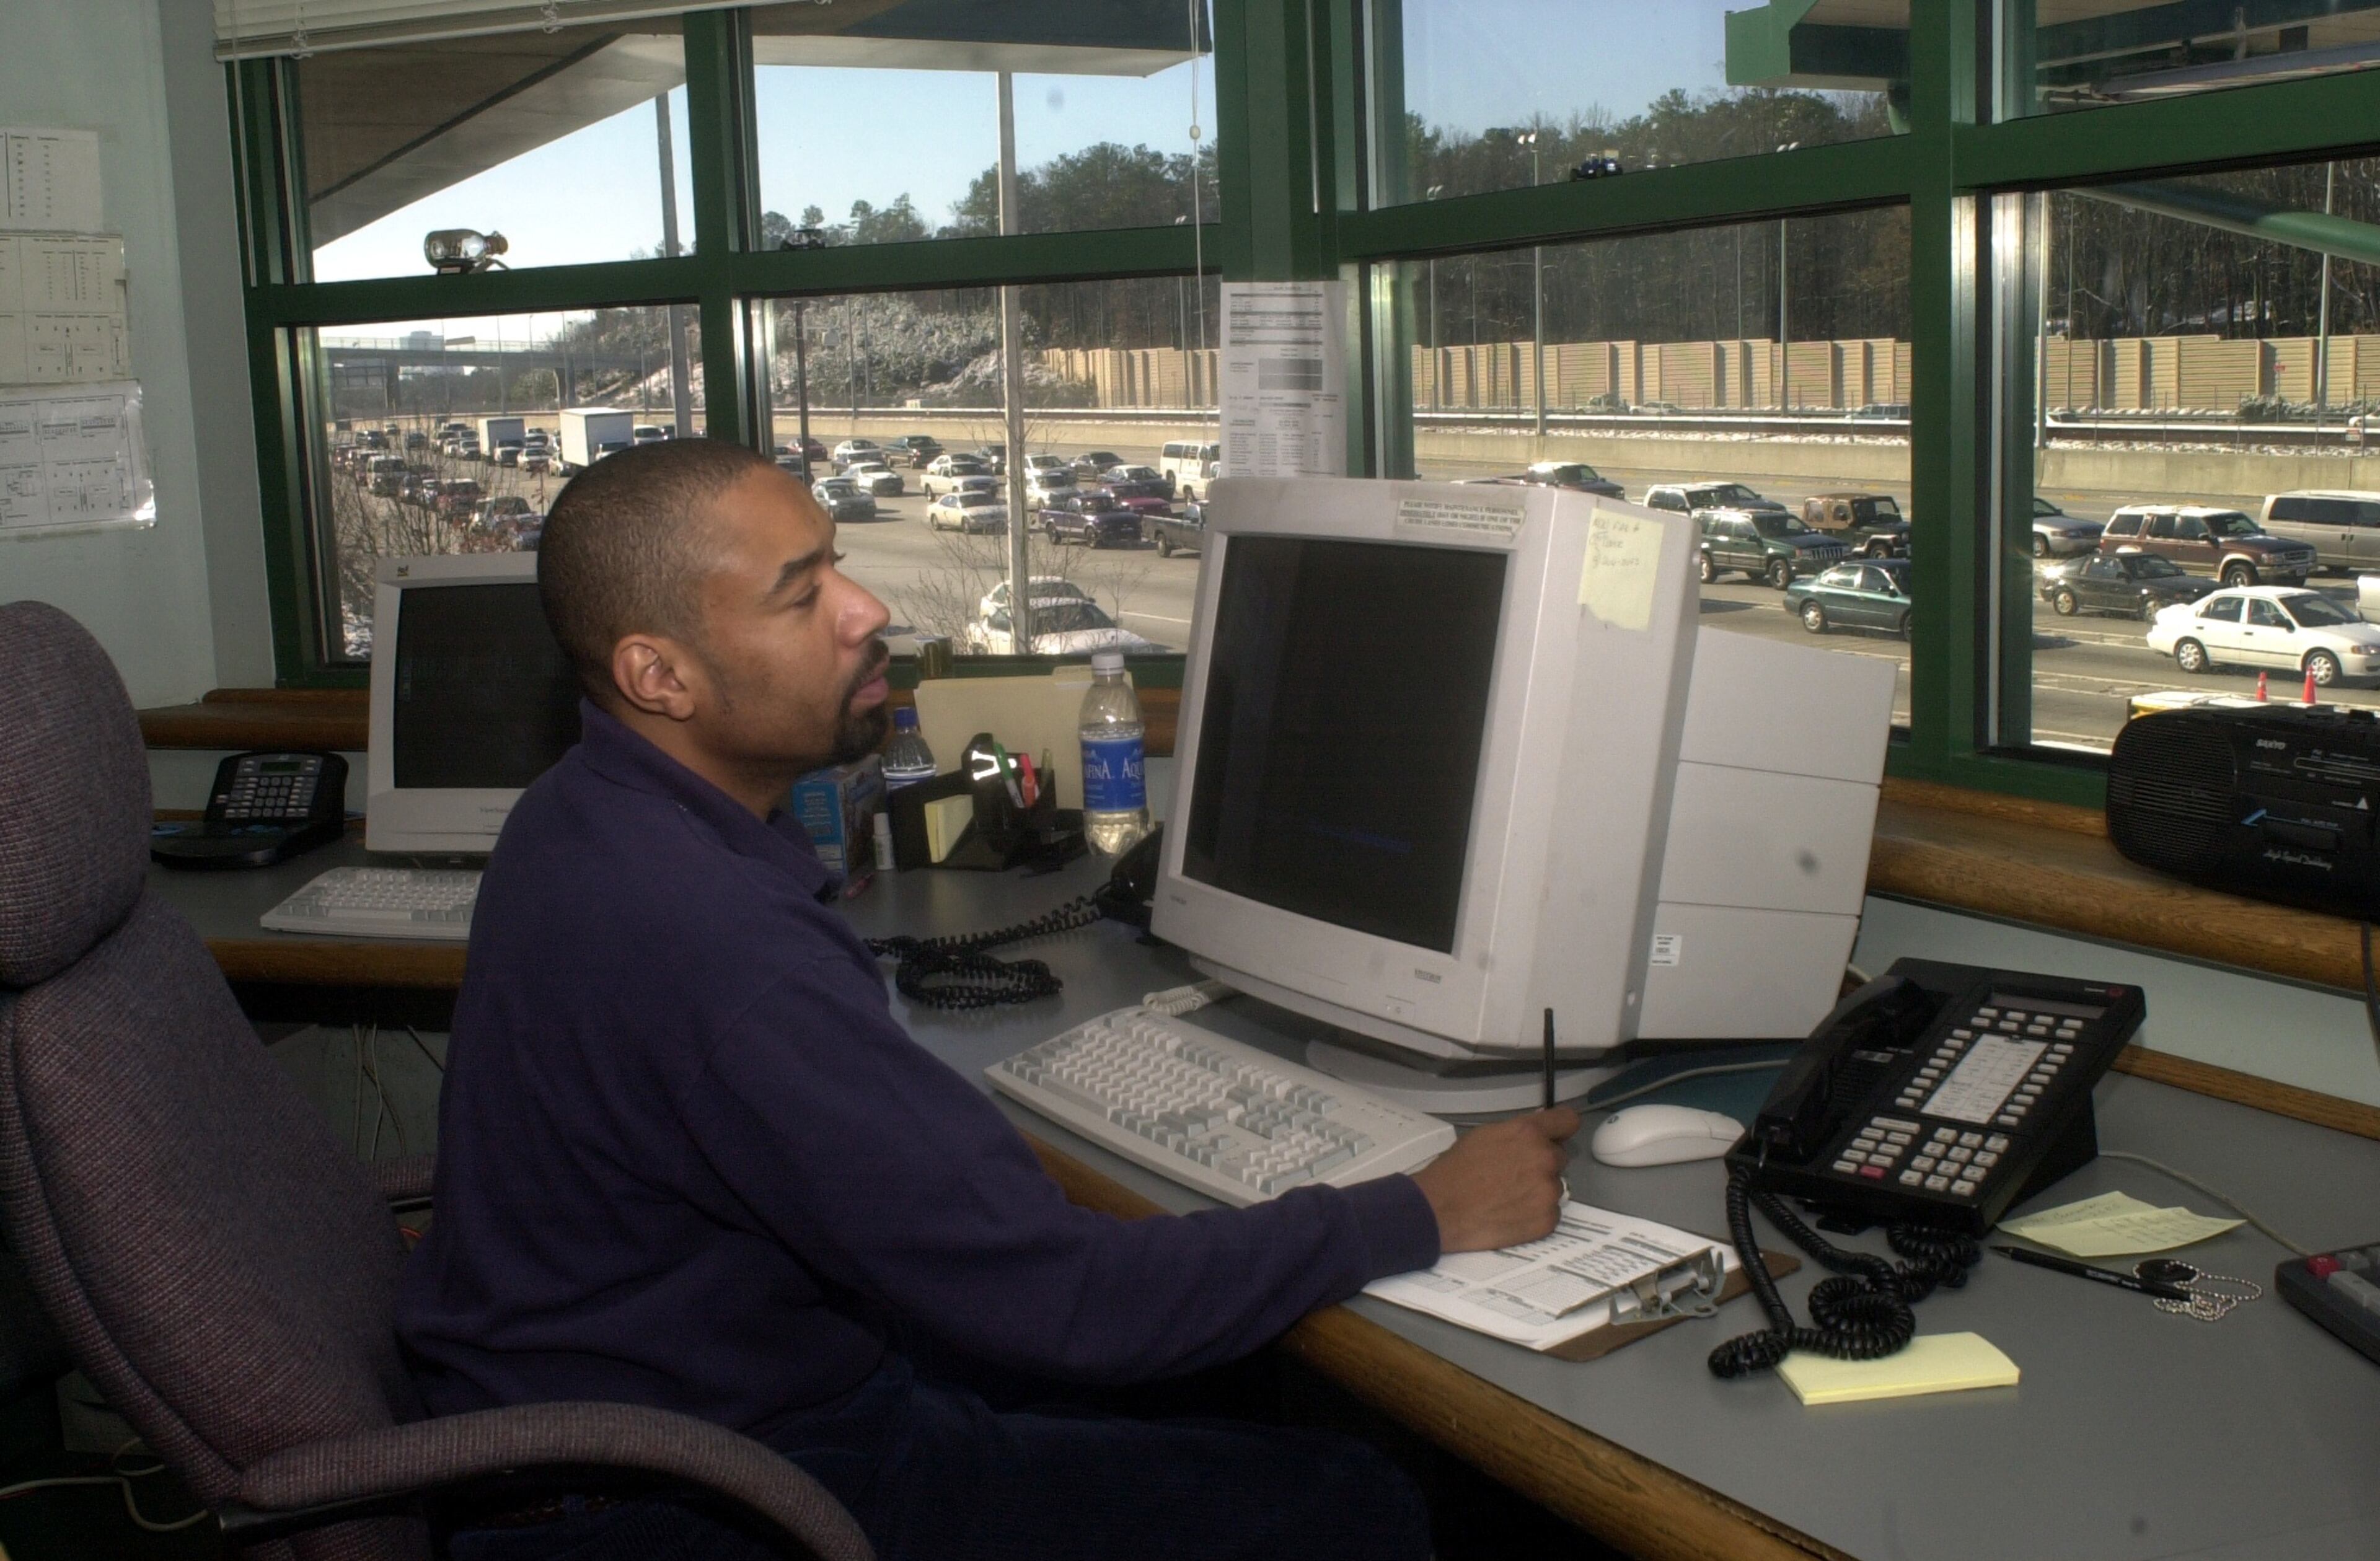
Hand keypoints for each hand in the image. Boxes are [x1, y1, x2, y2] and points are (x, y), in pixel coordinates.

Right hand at [1408, 1108, 1579, 1252]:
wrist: (1441, 1210)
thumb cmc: (1456, 1170)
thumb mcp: (1484, 1136)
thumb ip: (1516, 1133)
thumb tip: (1535, 1134)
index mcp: (1529, 1133)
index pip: (1568, 1121)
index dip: (1561, 1128)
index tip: (1556, 1136)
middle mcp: (1545, 1159)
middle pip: (1560, 1157)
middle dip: (1542, 1164)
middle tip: (1516, 1175)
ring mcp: (1548, 1191)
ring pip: (1555, 1186)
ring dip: (1539, 1190)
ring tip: (1510, 1198)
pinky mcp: (1547, 1220)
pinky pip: (1551, 1212)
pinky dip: (1536, 1214)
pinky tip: (1513, 1214)